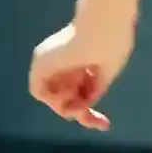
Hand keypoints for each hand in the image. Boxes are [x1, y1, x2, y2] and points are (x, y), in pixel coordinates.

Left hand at [28, 11, 134, 130]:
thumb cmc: (112, 45)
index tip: (106, 124)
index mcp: (81, 58)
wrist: (103, 27)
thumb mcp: (107, 73)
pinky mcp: (40, 63)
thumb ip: (93, 91)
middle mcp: (64, 60)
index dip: (91, 107)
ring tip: (83, 99)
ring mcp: (51, 61)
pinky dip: (54, 99)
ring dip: (68, 106)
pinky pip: (39, 92)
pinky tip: (69, 93)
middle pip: (67, 95)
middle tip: (103, 124)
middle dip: (82, 113)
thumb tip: (81, 107)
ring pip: (54, 96)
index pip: (80, 88)